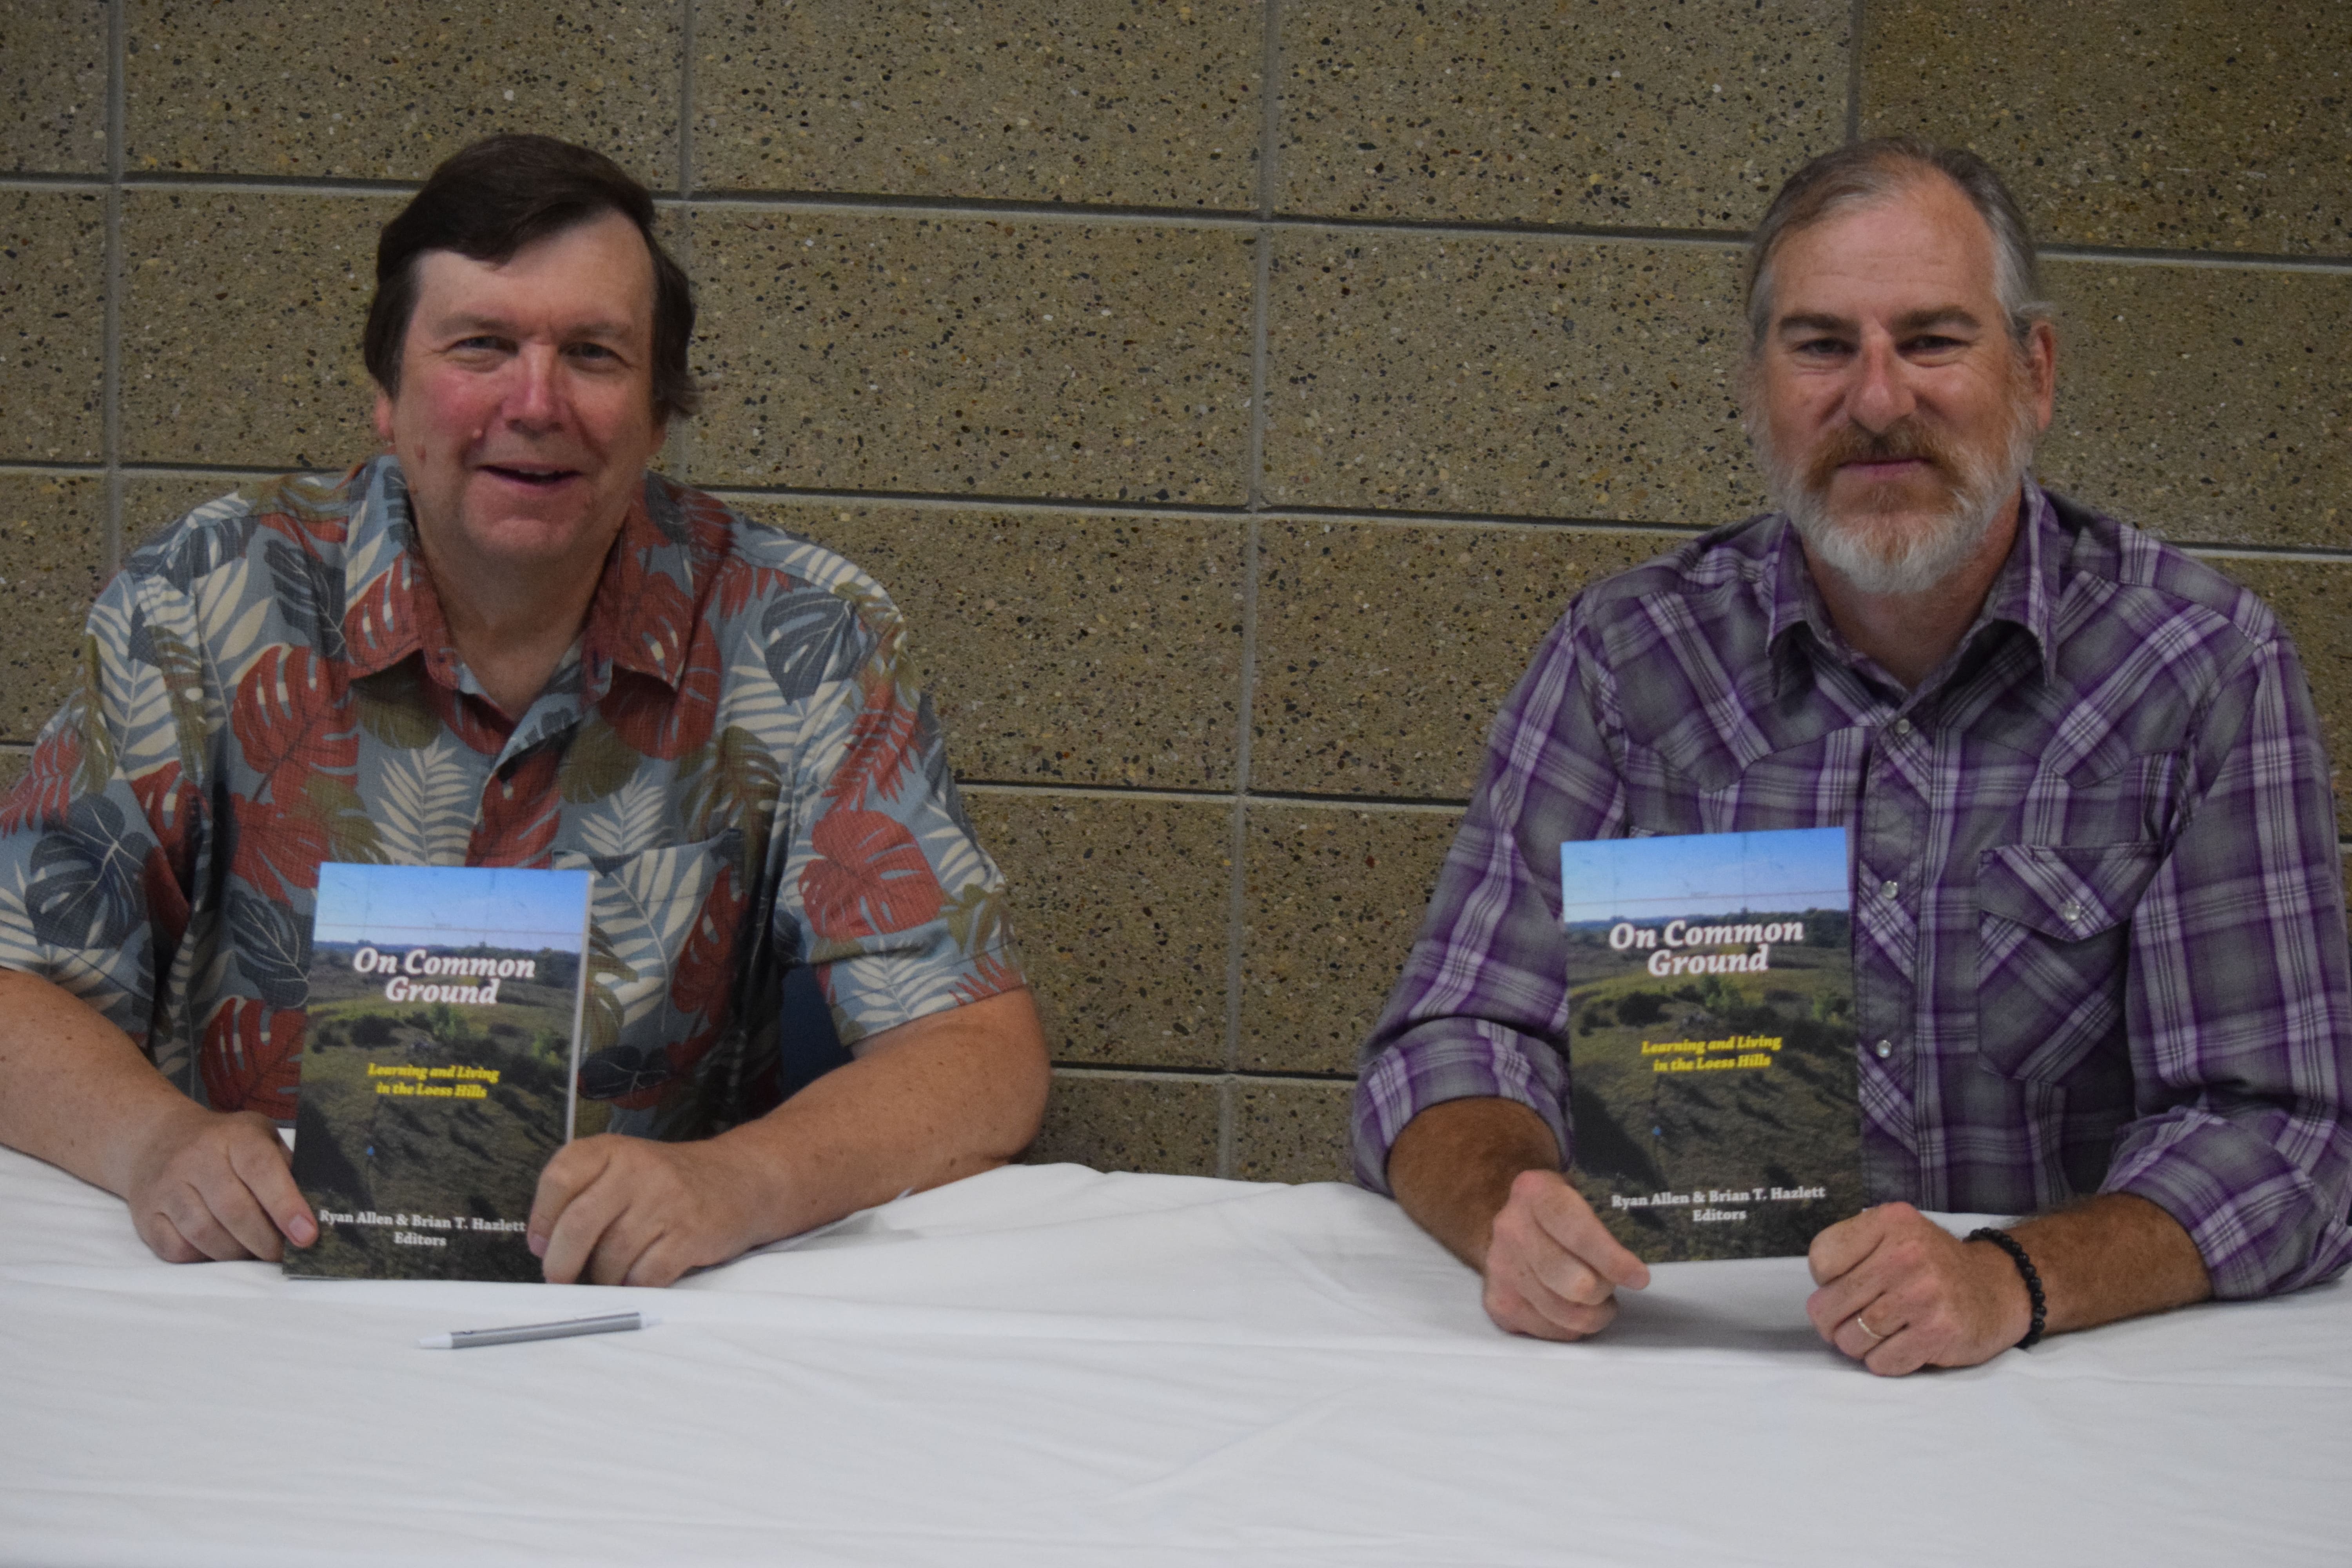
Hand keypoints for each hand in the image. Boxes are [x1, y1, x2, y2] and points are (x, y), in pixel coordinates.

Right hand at [122, 1102, 317, 1262]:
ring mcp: (166, 1187)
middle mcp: (196, 1159)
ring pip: (204, 1233)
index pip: (262, 1170)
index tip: (306, 1235)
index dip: (286, 1206)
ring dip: (236, 1253)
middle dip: (265, 1241)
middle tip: (282, 1254)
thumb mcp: (260, 1136)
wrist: (155, 1139)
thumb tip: (316, 1206)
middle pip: (234, 1210)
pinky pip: (175, 1248)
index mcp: (234, 1137)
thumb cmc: (224, 1143)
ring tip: (253, 1253)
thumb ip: (287, 1164)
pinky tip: (218, 1250)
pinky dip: (202, 1258)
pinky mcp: (145, 1214)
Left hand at [528, 1134, 758, 1286]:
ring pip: (611, 1257)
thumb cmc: (670, 1183)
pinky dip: (636, 1285)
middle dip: (561, 1263)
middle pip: (578, 1224)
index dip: (541, 1219)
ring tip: (612, 1273)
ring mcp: (666, 1201)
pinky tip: (640, 1276)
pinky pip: (646, 1275)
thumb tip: (544, 1246)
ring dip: (604, 1278)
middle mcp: (638, 1170)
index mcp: (613, 1150)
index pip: (560, 1178)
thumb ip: (584, 1193)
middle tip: (561, 1278)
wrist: (741, 1179)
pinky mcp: (690, 1234)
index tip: (540, 1244)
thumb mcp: (624, 1168)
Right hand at [1480, 1168, 1651, 1339]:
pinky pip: (1551, 1332)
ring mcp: (1500, 1267)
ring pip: (1567, 1314)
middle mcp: (1511, 1228)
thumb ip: (1609, 1215)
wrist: (1514, 1221)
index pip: (1578, 1232)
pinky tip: (1575, 1307)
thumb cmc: (1563, 1211)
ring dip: (1594, 1313)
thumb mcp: (1583, 1192)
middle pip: (1576, 1283)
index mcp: (1535, 1191)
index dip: (1612, 1260)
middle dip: (1605, 1289)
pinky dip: (1572, 1327)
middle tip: (1613, 1284)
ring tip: (1600, 1299)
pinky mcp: (1499, 1302)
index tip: (1639, 1277)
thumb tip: (1644, 1258)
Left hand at [1805, 1203, 2030, 1374]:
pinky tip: (1900, 1344)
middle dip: (1831, 1320)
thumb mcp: (1894, 1233)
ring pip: (1851, 1339)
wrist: (1998, 1287)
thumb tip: (1817, 1295)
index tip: (1846, 1282)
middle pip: (1828, 1304)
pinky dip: (1883, 1360)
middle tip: (1850, 1320)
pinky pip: (1881, 1362)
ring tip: (1877, 1332)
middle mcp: (1906, 1255)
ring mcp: (1923, 1296)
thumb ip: (1852, 1249)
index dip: (1825, 1280)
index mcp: (1889, 1222)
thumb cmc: (1932, 1264)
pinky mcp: (1938, 1333)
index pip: (1821, 1260)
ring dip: (1856, 1344)